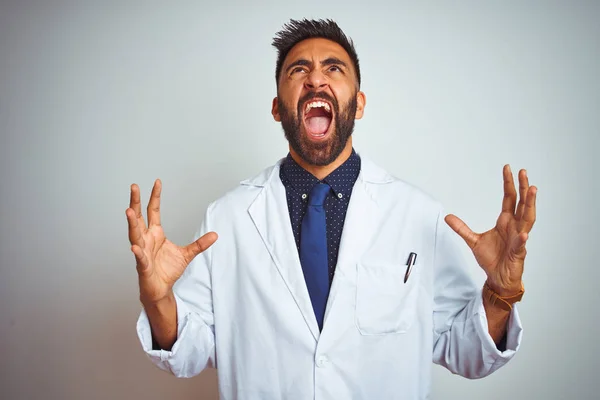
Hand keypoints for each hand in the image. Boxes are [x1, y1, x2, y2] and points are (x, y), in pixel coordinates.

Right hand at [126, 179, 217, 304]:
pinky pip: (140, 258)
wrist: (160, 289)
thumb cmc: (167, 270)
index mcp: (155, 233)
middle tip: (134, 187)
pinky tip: (135, 247)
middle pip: (139, 218)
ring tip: (129, 211)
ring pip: (135, 235)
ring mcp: (143, 252)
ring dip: (132, 223)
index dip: (155, 197)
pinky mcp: (143, 266)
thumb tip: (215, 235)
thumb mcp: (187, 254)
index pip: (153, 211)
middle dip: (136, 202)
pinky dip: (138, 252)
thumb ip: (200, 244)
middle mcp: (146, 239)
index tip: (157, 182)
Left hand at [445, 165, 536, 295]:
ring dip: (530, 204)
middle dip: (523, 188)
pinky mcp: (518, 253)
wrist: (497, 277)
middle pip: (522, 204)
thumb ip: (461, 228)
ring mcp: (519, 239)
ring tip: (532, 190)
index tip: (508, 169)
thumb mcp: (472, 240)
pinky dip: (522, 239)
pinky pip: (521, 245)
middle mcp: (515, 227)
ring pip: (528, 219)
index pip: (509, 199)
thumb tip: (447, 217)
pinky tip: (524, 233)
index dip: (509, 184)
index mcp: (506, 222)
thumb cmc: (491, 259)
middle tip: (524, 172)